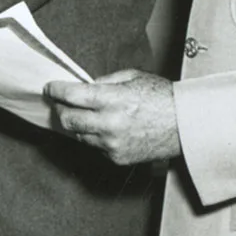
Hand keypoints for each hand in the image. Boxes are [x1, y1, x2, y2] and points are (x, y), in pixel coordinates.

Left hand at [45, 69, 180, 166]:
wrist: (186, 126)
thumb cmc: (162, 98)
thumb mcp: (133, 77)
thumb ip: (104, 81)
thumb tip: (81, 85)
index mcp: (113, 99)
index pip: (71, 96)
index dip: (56, 90)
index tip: (50, 88)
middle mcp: (110, 123)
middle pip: (67, 120)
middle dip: (60, 109)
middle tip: (61, 103)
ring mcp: (113, 144)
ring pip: (78, 135)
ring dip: (77, 124)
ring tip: (86, 115)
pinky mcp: (117, 157)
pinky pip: (94, 146)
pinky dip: (94, 137)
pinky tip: (105, 128)